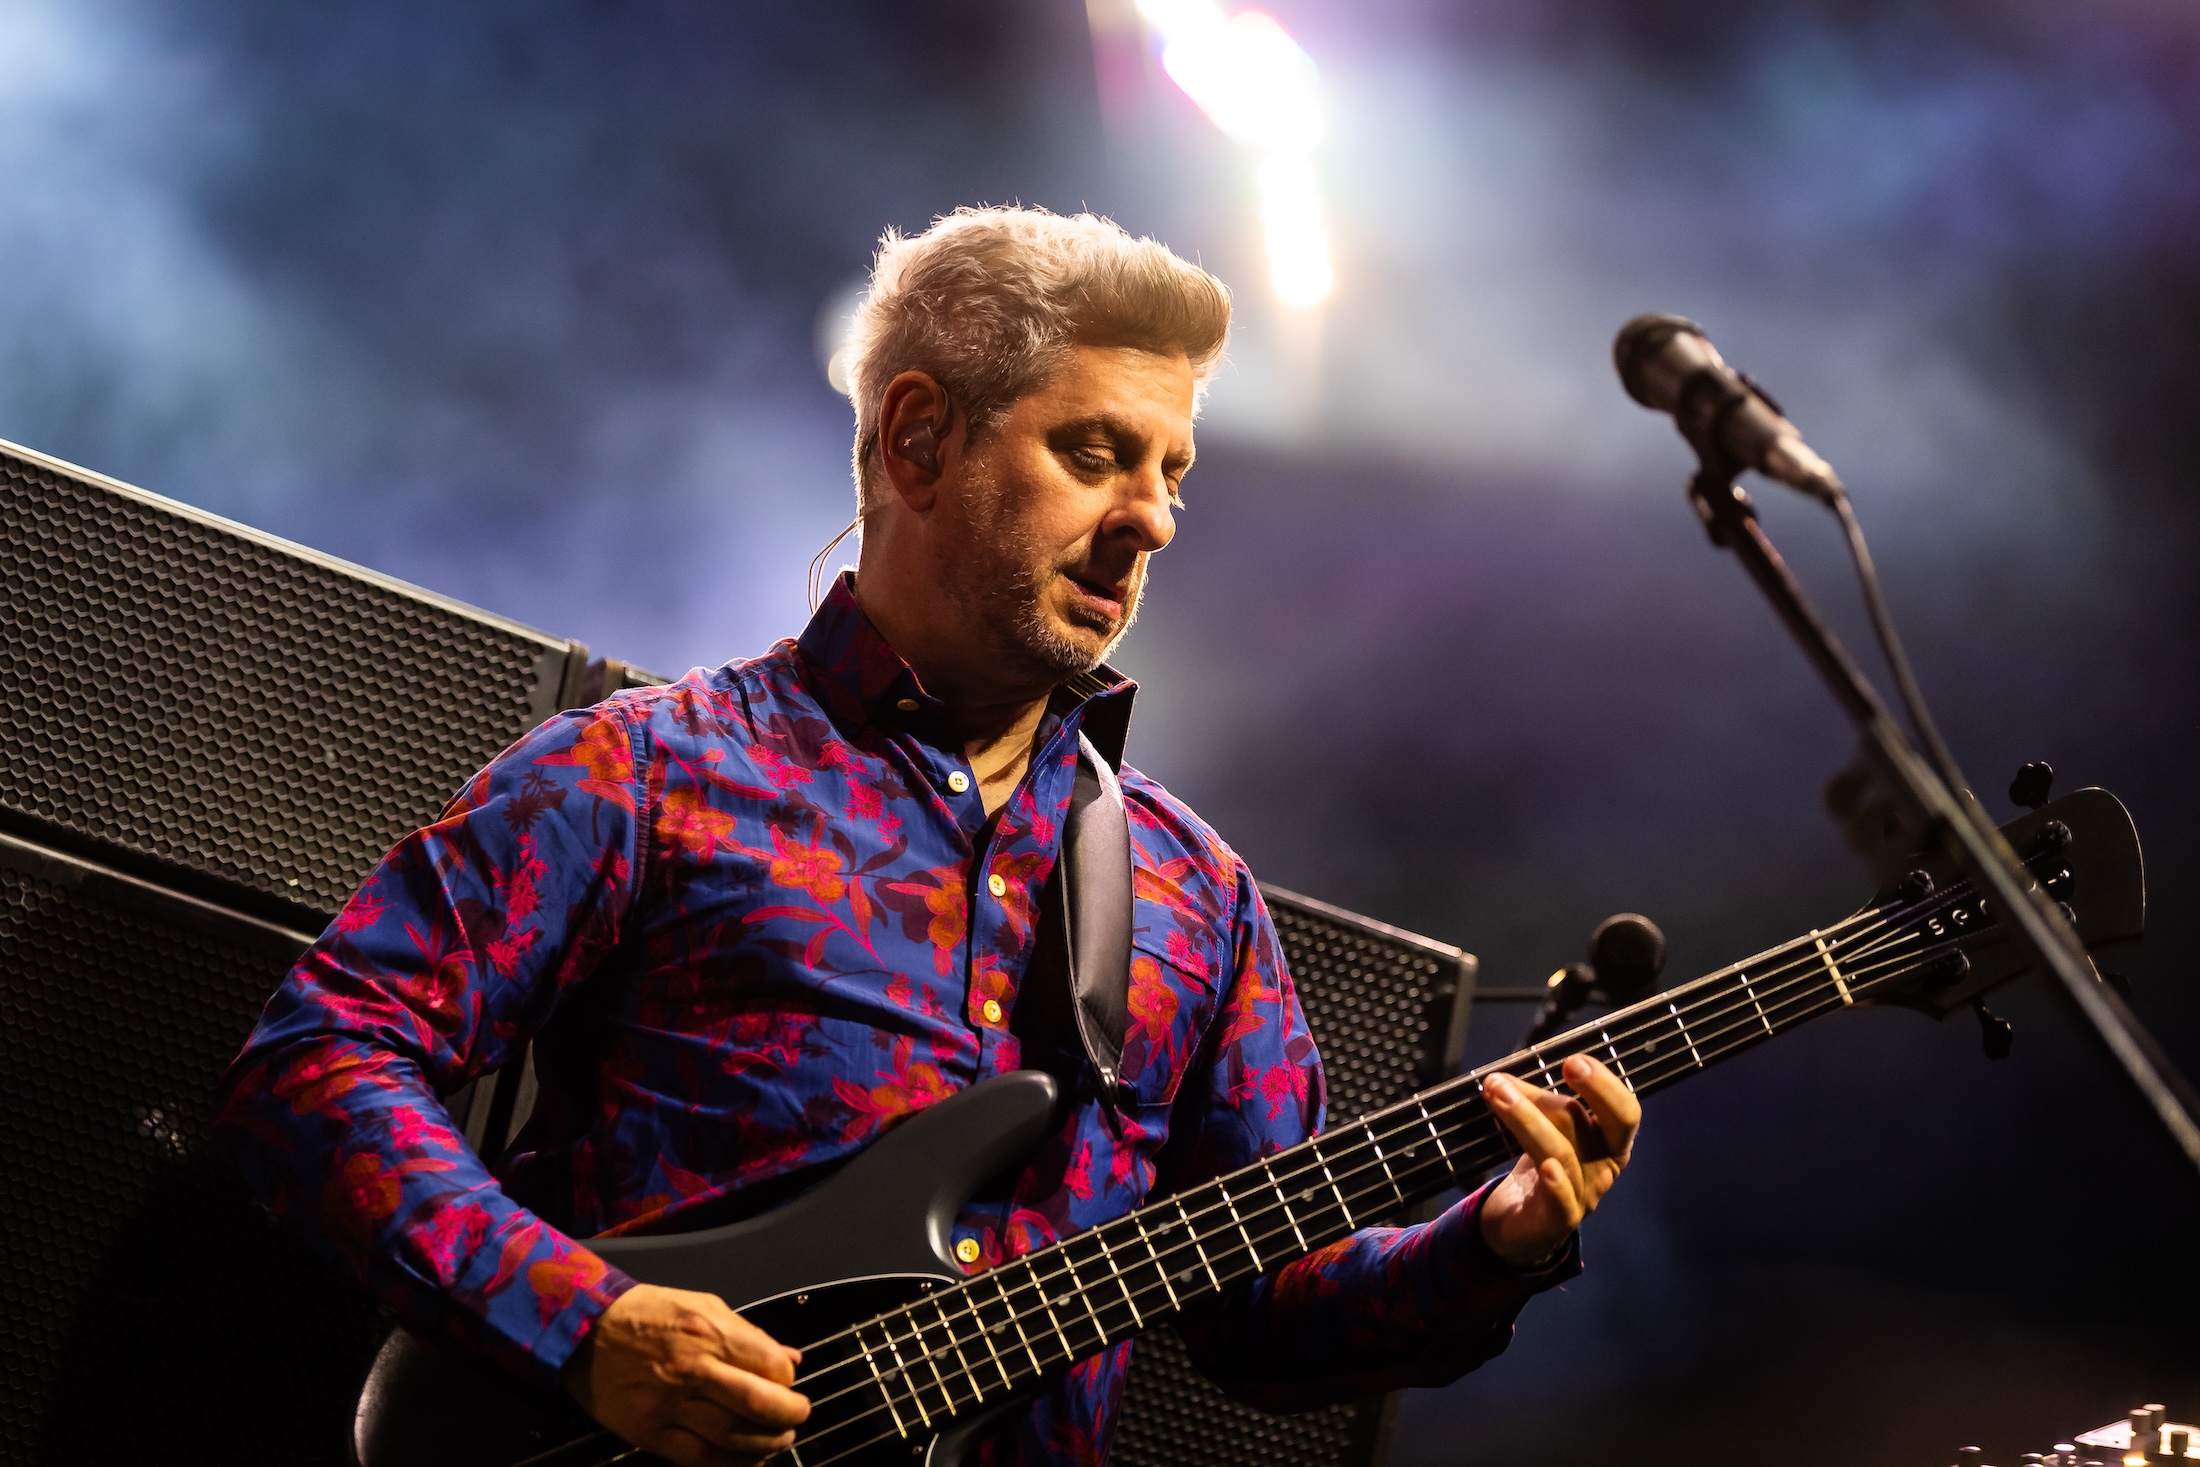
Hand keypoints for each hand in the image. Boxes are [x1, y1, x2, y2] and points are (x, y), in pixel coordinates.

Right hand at [565, 1282, 809, 1465]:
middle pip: (756, 1404)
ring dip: (764, 1444)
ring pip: (731, 1437)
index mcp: (709, 1333)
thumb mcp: (702, 1304)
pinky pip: (697, 1457)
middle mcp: (692, 1370)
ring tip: (777, 1439)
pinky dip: (729, 1464)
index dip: (788, 1379)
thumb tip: (788, 1358)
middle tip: (797, 1417)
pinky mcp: (649, 1432)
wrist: (583, 1331)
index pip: (769, 1365)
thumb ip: (747, 1334)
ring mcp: (669, 1406)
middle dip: (788, 1415)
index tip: (789, 1383)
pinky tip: (746, 1460)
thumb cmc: (646, 1313)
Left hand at [1476, 1054, 1639, 1266]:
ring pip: (1563, 1152)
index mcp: (1609, 1141)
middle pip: (1603, 1126)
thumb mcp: (1542, 1130)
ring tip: (1497, 1090)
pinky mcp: (1559, 1220)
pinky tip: (1546, 1167)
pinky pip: (1562, 1201)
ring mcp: (1585, 1195)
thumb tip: (1502, 1078)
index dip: (1606, 1086)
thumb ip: (1532, 1103)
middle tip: (1566, 1064)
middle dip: (1592, 1091)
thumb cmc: (1540, 1168)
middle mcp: (1604, 1167)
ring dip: (1528, 1117)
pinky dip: (1557, 1182)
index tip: (1575, 1061)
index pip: (1623, 1111)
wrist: (1521, 1226)